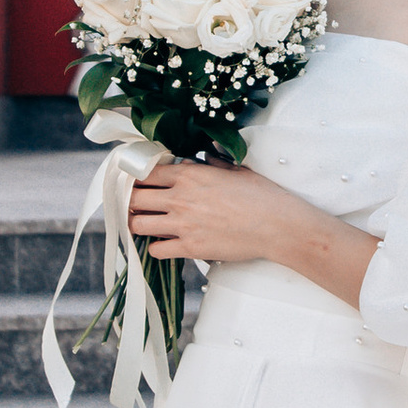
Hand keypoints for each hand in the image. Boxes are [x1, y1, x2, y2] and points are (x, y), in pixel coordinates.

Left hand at [126, 157, 296, 267]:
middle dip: (130, 201)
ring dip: (137, 224)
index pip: (145, 173)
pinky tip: (164, 244)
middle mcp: (180, 198)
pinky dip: (156, 248)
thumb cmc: (262, 197)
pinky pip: (157, 249)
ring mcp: (183, 224)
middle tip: (134, 204)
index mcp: (190, 175)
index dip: (136, 178)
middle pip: (135, 198)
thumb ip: (214, 163)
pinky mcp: (190, 248)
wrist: (276, 226)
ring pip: (138, 224)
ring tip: (143, 224)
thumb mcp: (236, 170)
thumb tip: (206, 158)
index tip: (135, 182)